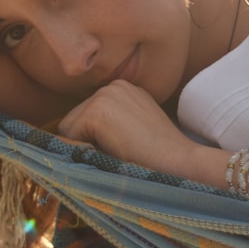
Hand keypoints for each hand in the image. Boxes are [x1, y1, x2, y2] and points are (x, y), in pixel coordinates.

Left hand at [57, 80, 195, 174]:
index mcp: (124, 89)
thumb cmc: (159, 156)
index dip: (96, 138)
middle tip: (122, 150)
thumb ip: (112, 123)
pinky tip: (113, 150)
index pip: (88, 114)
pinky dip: (82, 151)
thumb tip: (71, 136)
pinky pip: (69, 137)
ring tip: (118, 150)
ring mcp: (105, 95)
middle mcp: (113, 85)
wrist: (179, 162)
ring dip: (86, 145)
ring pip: (70, 128)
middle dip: (88, 140)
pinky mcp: (97, 111)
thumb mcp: (135, 129)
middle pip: (75, 119)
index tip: (123, 146)